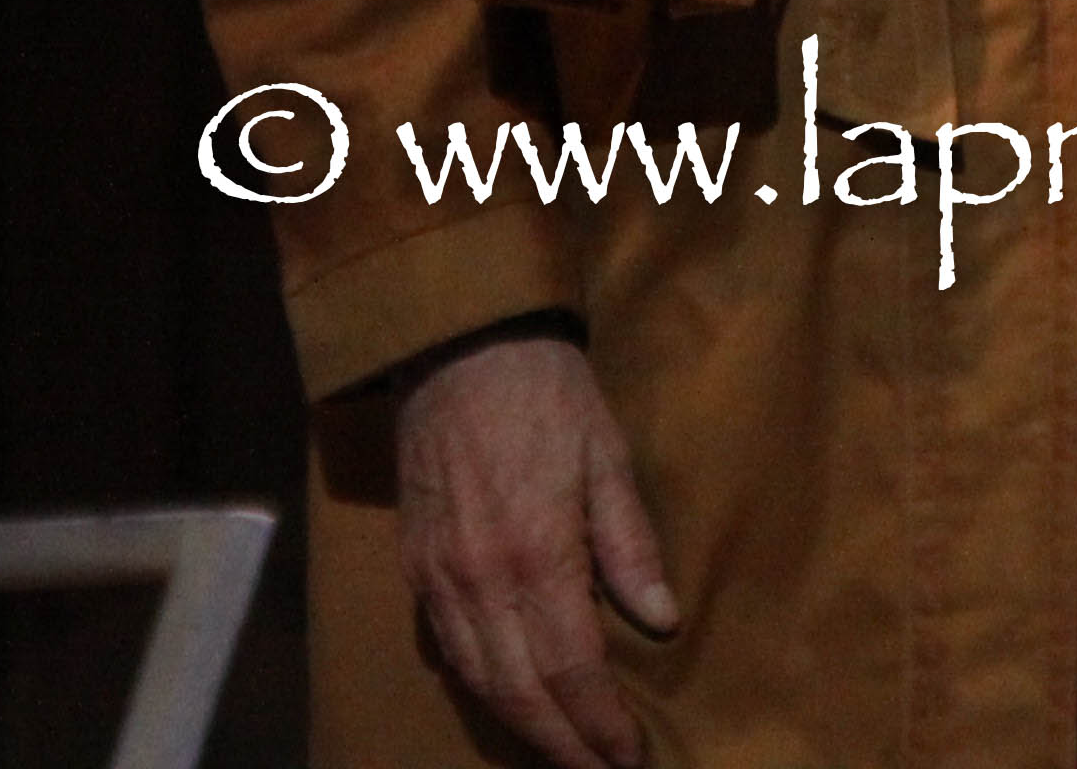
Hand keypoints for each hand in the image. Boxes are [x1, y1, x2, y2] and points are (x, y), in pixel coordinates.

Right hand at [395, 331, 678, 767]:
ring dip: (522, 725)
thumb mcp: (608, 455)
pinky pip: (447, 648)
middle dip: (563, 744)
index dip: (600, 723)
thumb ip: (631, 543)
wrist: (457, 348)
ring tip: (563, 752)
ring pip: (480, 680)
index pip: (572, 668)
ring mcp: (439, 578)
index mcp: (535, 554)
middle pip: (521, 691)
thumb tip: (661, 620)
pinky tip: (510, 701)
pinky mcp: (415, 567)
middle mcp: (478, 580)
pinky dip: (482, 687)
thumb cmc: (548, 393)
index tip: (630, 757)